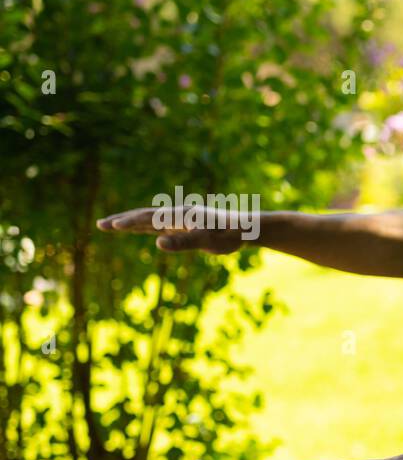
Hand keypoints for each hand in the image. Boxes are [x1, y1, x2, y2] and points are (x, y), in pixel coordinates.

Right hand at [96, 205, 254, 253]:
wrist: (245, 228)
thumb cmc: (228, 235)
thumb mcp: (206, 241)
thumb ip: (183, 242)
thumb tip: (158, 243)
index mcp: (179, 215)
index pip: (148, 219)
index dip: (129, 222)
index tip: (111, 226)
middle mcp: (176, 215)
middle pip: (143, 216)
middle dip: (121, 221)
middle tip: (100, 225)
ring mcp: (179, 220)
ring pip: (149, 221)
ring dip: (130, 223)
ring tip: (110, 226)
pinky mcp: (183, 227)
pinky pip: (159, 227)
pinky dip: (144, 228)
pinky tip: (137, 230)